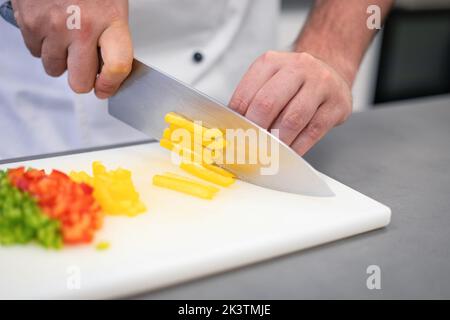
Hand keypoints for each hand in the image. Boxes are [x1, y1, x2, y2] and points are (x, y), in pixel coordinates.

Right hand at [11, 0, 132, 98]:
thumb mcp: (112, 4)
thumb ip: (111, 35)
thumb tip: (108, 66)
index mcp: (110, 20)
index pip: (117, 67)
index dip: (111, 85)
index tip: (105, 88)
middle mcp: (82, 27)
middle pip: (79, 81)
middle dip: (81, 79)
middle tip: (83, 68)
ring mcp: (53, 27)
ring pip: (54, 69)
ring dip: (60, 60)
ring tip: (65, 39)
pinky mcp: (29, 23)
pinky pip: (35, 52)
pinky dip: (42, 45)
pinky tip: (50, 28)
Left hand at [229, 51, 351, 155]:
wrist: (330, 71)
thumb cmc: (293, 83)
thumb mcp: (269, 80)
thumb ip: (251, 102)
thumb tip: (233, 133)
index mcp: (271, 62)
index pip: (246, 94)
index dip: (236, 120)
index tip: (232, 138)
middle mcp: (297, 68)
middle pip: (268, 103)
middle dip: (255, 130)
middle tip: (248, 148)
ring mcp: (320, 84)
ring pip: (292, 119)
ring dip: (276, 142)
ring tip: (267, 153)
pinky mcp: (337, 104)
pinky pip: (313, 131)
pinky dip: (297, 147)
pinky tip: (288, 154)